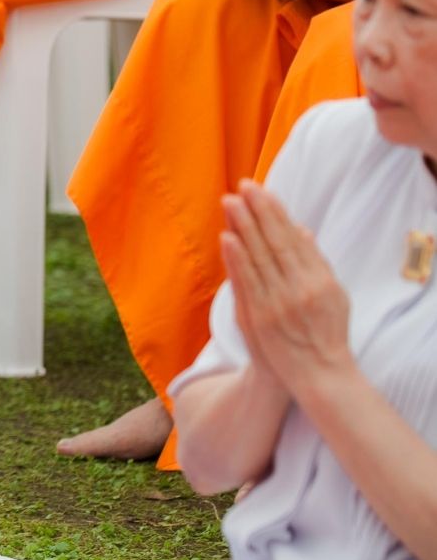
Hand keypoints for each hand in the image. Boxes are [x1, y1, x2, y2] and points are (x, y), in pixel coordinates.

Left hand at [222, 179, 353, 397]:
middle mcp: (301, 287)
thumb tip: (302, 230)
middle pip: (275, 242)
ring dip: (243, 227)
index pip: (293, 238)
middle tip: (243, 185)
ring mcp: (279, 302)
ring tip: (230, 201)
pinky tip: (228, 237)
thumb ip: (315, 262)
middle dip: (258, 211)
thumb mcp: (332, 295)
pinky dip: (236, 259)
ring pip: (258, 257)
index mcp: (320, 279)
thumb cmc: (325, 331)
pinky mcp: (260, 316)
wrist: (318, 374)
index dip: (276, 213)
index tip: (262, 190)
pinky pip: (246, 282)